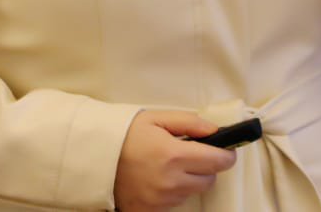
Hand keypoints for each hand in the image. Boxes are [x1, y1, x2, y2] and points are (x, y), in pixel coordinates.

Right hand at [114, 110, 236, 210]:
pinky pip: (174, 204)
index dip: (225, 154)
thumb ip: (189, 122)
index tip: (225, 150)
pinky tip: (158, 179)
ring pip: (191, 192)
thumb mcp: (156, 118)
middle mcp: (170, 182)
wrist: (94, 157)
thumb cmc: (125, 134)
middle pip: (209, 180)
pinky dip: (172, 192)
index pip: (218, 161)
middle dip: (206, 167)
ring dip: (188, 180)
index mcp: (174, 155)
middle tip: (191, 155)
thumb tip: (215, 130)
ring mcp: (160, 201)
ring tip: (168, 166)